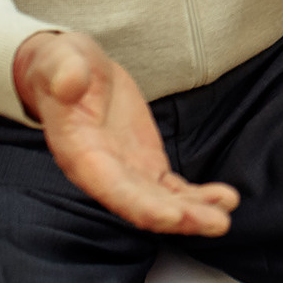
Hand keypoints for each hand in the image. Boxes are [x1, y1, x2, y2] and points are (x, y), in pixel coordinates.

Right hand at [13, 31, 238, 234]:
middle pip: (142, 204)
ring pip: (161, 201)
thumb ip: (63, 71)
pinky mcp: (145, 162)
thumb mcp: (57, 58)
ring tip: (225, 214)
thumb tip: (69, 82)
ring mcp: (127, 170)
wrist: (70, 71)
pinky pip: (171, 188)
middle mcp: (103, 172)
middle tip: (217, 223)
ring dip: (193, 212)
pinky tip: (224, 199)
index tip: (171, 217)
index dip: (141, 205)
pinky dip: (196, 196)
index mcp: (80, 153)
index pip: (111, 187)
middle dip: (179, 217)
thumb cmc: (59, 66)